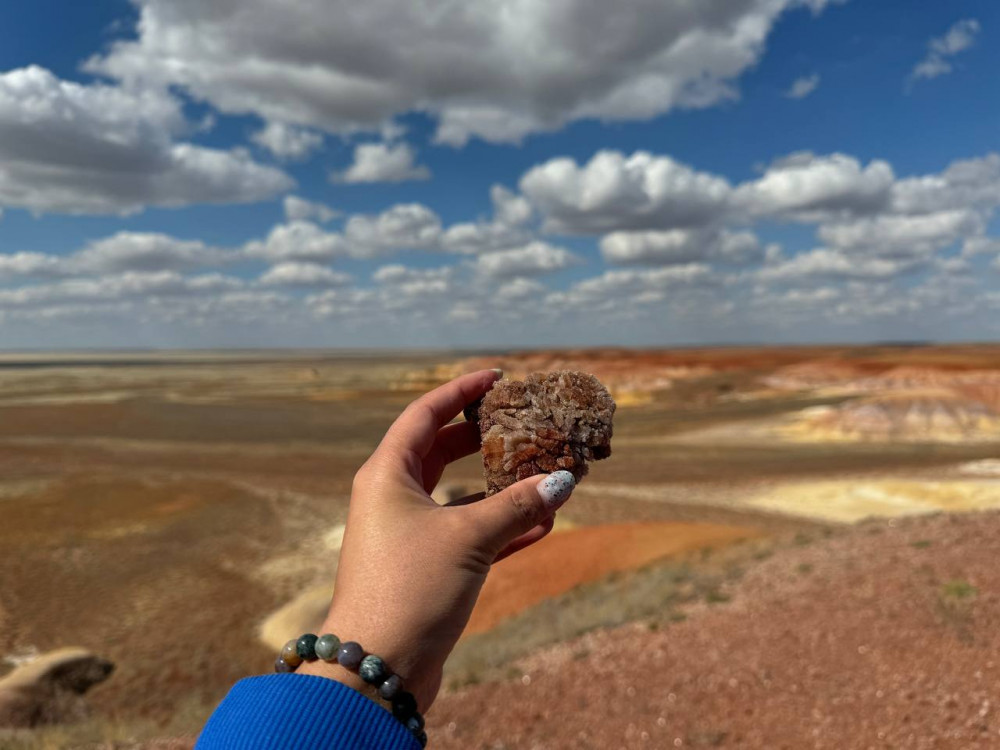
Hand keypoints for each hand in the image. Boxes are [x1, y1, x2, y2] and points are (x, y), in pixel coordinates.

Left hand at [297, 369, 575, 711]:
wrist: (376, 669)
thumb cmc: (410, 588)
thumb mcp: (468, 537)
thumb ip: (517, 505)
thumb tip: (563, 479)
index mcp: (387, 474)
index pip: (424, 414)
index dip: (460, 392)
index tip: (495, 377)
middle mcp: (393, 498)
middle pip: (442, 451)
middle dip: (485, 439)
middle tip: (521, 423)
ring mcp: (409, 534)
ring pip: (461, 497)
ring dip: (502, 490)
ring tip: (545, 476)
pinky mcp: (426, 568)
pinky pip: (469, 536)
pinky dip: (502, 529)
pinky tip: (544, 525)